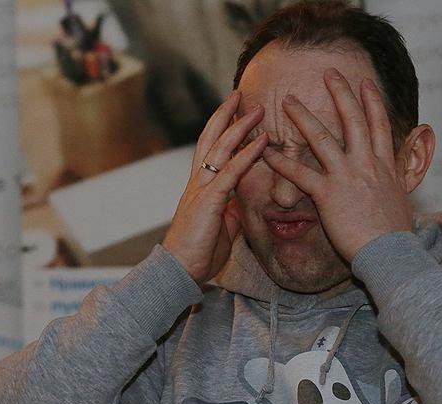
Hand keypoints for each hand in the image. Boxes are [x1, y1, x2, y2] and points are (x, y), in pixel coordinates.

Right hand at [162, 91, 267, 283]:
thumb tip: (239, 205)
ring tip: (257, 108)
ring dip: (241, 126)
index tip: (234, 110)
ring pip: (221, 148)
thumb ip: (228, 211)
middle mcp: (197, 182)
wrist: (180, 271)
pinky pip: (231, 172)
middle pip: (211, 138)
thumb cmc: (198, 252)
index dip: (221, 128)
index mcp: (200, 187)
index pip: (210, 149)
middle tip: (241, 94)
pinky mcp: (209, 201)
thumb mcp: (220, 226)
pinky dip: (247, 154)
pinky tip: (261, 140)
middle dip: (226, 115)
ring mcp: (202, 189)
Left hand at [262, 68, 413, 260]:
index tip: (366, 84)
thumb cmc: (396, 234)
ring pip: (322, 139)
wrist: (390, 252)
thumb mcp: (403, 201)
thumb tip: (403, 177)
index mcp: (386, 166)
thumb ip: (398, 183)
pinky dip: (282, 162)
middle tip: (329, 73)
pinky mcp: (328, 195)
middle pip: (353, 120)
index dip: (372, 102)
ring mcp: (346, 176)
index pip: (380, 125)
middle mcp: (367, 164)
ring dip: (303, 117)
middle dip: (340, 93)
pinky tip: (267, 152)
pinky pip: (300, 174)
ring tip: (288, 100)